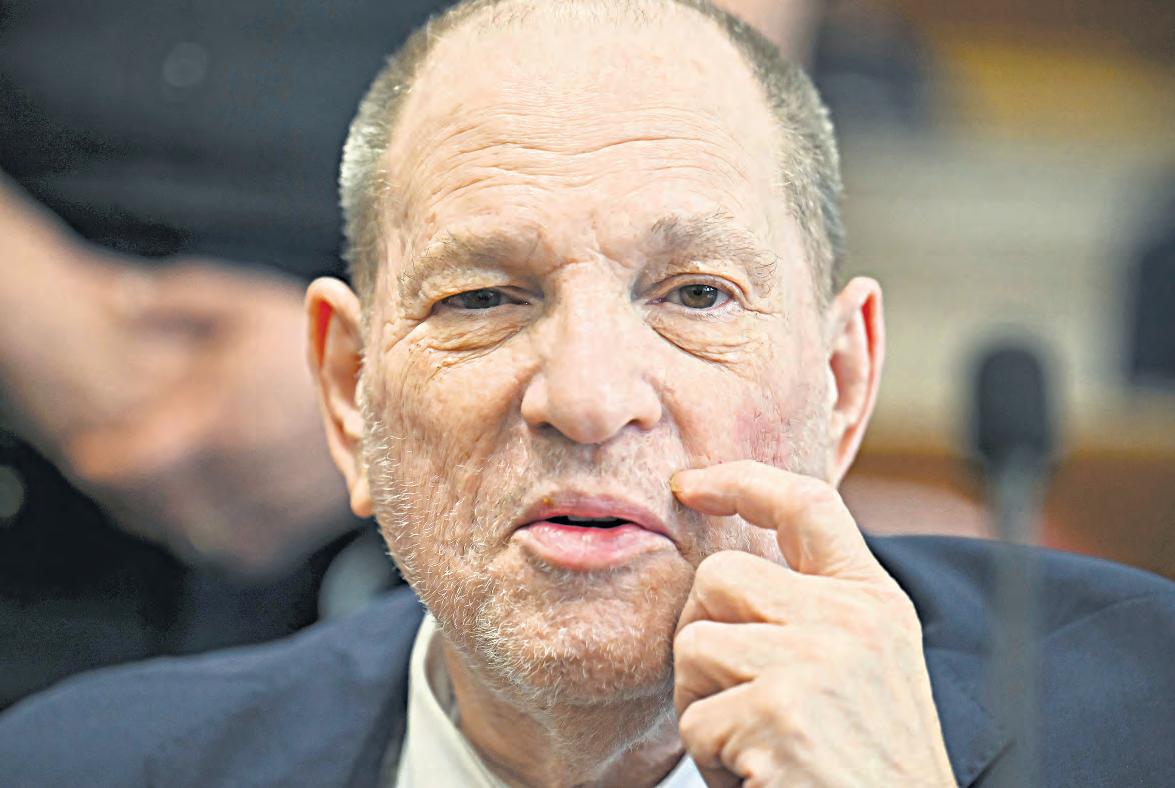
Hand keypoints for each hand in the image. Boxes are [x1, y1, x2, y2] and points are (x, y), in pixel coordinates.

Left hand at [3, 253, 352, 574]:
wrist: (398, 389)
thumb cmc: (321, 341)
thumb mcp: (247, 305)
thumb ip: (178, 298)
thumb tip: (116, 298)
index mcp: (216, 425)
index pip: (124, 465)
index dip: (102, 459)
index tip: (94, 451)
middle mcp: (240, 476)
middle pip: (150, 505)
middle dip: (132, 488)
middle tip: (131, 467)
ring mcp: (268, 512)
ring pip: (188, 531)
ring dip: (173, 514)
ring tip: (179, 483)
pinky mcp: (291, 536)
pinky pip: (233, 549)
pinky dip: (221, 534)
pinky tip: (227, 502)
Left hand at [670, 461, 954, 787]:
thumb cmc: (866, 764)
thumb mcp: (865, 665)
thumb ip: (815, 608)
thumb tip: (726, 570)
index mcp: (872, 601)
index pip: (805, 503)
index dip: (739, 479)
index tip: (687, 484)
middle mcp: (850, 619)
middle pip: (718, 574)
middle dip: (703, 634)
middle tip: (734, 696)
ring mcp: (815, 661)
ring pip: (693, 643)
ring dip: (701, 702)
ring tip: (753, 740)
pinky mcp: (780, 711)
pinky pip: (694, 718)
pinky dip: (710, 756)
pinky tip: (758, 773)